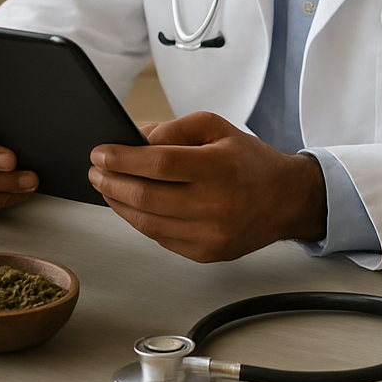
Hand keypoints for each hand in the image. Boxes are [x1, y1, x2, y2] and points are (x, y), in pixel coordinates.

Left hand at [88, 111, 326, 261]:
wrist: (286, 200)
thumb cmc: (248, 160)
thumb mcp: (216, 127)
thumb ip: (173, 128)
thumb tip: (134, 139)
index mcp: (221, 167)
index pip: (159, 164)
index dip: (123, 159)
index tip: (100, 153)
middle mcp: (217, 204)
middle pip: (147, 197)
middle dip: (111, 182)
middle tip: (95, 170)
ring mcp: (211, 235)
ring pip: (148, 223)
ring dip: (118, 204)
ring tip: (106, 186)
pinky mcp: (206, 254)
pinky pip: (160, 238)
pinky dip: (139, 220)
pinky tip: (130, 205)